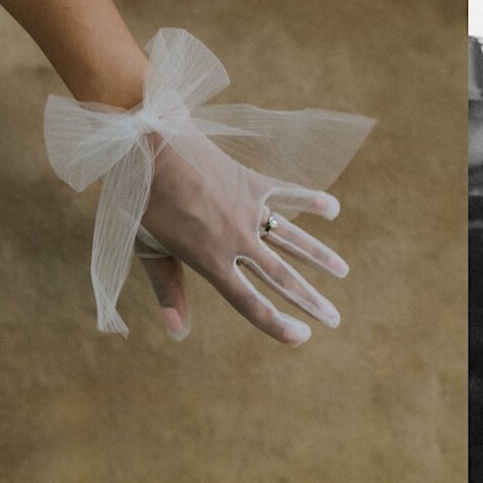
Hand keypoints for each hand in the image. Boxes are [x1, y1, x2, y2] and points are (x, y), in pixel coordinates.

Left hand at [135, 132, 346, 344]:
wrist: (147, 144)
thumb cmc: (139, 199)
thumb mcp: (147, 250)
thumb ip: (168, 289)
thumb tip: (178, 332)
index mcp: (210, 260)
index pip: (250, 302)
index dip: (277, 324)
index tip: (301, 337)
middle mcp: (236, 239)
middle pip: (282, 278)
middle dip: (311, 301)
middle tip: (335, 319)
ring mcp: (248, 209)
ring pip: (293, 240)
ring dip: (320, 257)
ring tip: (343, 271)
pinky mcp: (251, 182)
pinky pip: (287, 193)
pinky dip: (311, 200)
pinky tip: (333, 208)